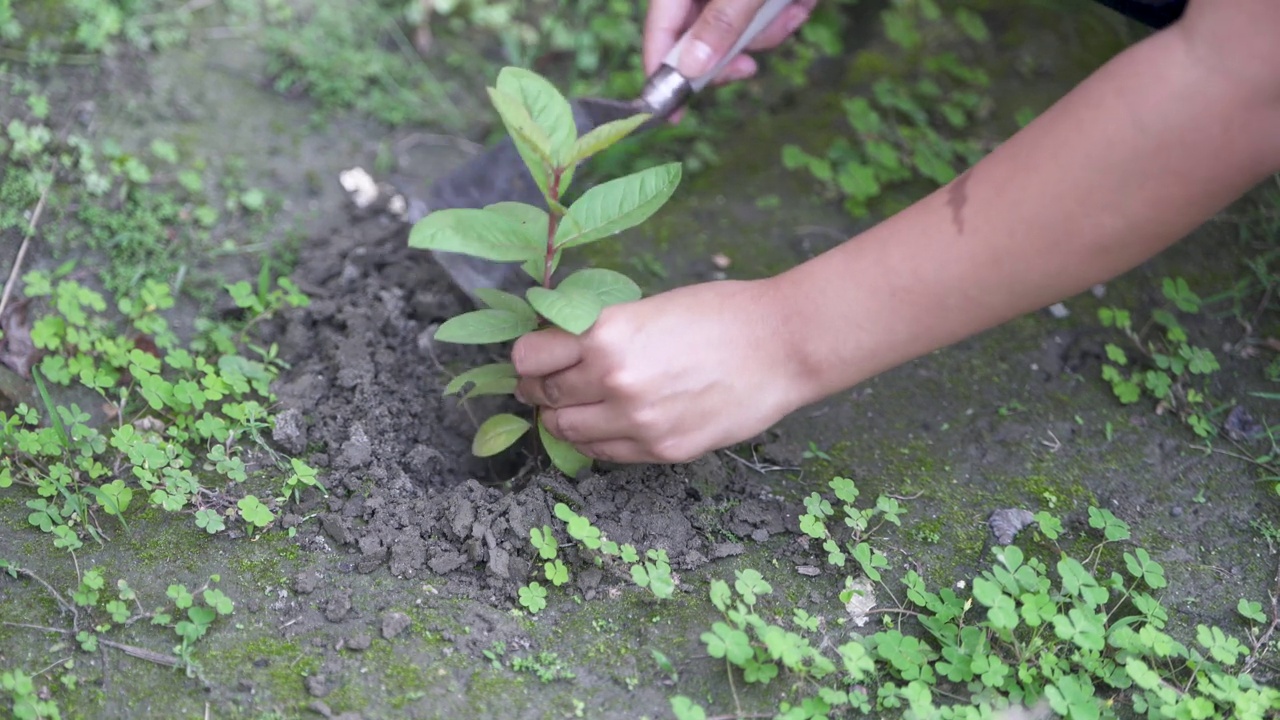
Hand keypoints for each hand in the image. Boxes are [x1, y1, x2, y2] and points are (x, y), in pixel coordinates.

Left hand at [511, 279, 809, 463]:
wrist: (782, 345)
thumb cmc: (721, 313)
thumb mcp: (647, 308)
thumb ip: (601, 332)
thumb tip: (557, 349)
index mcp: (606, 333)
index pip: (528, 357)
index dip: (526, 358)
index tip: (532, 358)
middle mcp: (613, 380)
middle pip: (542, 396)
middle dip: (538, 390)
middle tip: (545, 385)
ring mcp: (637, 421)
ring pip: (566, 431)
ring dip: (564, 418)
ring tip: (577, 406)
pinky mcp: (661, 450)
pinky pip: (605, 453)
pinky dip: (596, 439)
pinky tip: (609, 423)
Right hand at [644, 0, 817, 119]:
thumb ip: (720, 23)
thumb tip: (692, 68)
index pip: (660, 30)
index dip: (663, 73)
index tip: (672, 115)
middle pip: (699, 38)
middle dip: (733, 54)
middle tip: (748, 67)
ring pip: (739, 32)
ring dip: (769, 31)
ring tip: (793, 6)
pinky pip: (761, 18)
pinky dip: (782, 16)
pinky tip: (801, 2)